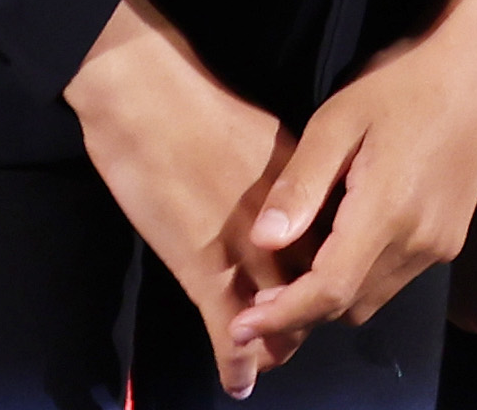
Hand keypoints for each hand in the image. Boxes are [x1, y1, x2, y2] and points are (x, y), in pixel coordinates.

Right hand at [71, 0, 295, 388]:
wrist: (144, 95)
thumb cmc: (191, 103)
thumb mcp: (259, 135)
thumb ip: (281, 175)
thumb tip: (287, 199)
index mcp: (302, 185)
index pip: (332, 245)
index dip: (330, 271)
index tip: (320, 284)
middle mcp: (284, 222)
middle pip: (314, 286)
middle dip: (309, 314)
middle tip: (296, 329)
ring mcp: (246, 249)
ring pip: (280, 317)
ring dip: (277, 343)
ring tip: (271, 358)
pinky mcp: (203, 269)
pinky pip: (231, 331)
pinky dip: (237, 362)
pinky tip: (238, 381)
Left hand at [231, 0, 476, 375]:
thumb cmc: (400, 84)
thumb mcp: (337, 120)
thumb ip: (301, 184)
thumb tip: (262, 240)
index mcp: (388, 212)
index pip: (330, 291)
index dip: (282, 316)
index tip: (239, 329)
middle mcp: (419, 244)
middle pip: (349, 306)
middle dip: (299, 313)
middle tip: (254, 298)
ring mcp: (439, 246)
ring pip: (371, 299)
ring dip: (330, 298)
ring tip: (288, 275)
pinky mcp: (449, 242)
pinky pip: (393, 280)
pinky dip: (358, 280)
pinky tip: (334, 247)